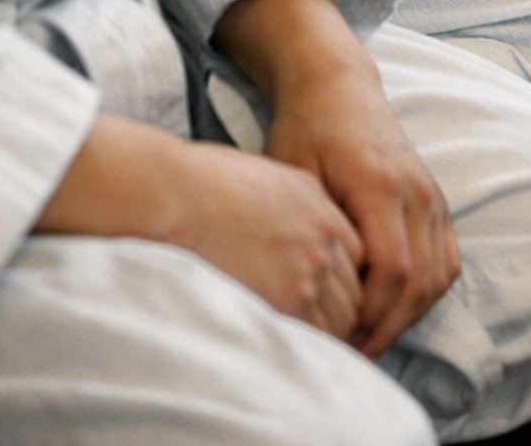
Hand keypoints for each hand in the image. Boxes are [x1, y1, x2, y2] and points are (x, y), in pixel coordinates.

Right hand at [36, 113, 366, 338]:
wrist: (176, 195)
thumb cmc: (201, 185)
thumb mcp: (265, 180)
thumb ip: (291, 212)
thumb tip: (287, 244)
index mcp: (319, 205)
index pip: (354, 257)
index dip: (337, 281)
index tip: (320, 298)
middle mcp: (324, 235)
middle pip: (352, 290)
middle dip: (335, 311)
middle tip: (309, 330)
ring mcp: (311, 267)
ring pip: (340, 318)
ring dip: (323, 333)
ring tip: (293, 342)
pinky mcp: (291, 298)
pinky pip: (317, 336)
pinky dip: (308, 347)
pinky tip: (285, 349)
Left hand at [216, 0, 458, 358]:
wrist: (335, 85)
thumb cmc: (304, 129)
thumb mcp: (294, 175)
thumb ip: (313, 231)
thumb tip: (319, 296)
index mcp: (380, 183)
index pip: (392, 270)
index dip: (371, 315)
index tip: (340, 340)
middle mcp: (416, 191)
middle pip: (420, 281)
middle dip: (389, 327)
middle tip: (353, 353)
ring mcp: (431, 194)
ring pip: (438, 275)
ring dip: (409, 315)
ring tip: (370, 337)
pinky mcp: (435, 200)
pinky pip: (446, 260)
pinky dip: (426, 292)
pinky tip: (393, 308)